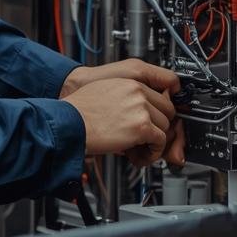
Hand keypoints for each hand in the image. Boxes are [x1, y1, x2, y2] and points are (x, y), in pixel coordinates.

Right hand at [62, 59, 184, 169]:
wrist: (68, 122)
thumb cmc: (79, 111)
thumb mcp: (105, 93)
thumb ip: (127, 99)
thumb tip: (140, 114)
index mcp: (130, 81)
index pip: (160, 94)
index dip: (158, 112)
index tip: (155, 122)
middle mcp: (138, 91)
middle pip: (167, 110)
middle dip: (159, 127)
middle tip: (145, 139)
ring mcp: (141, 107)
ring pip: (165, 127)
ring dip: (154, 142)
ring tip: (137, 149)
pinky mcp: (141, 126)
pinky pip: (160, 142)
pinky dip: (152, 153)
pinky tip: (137, 156)